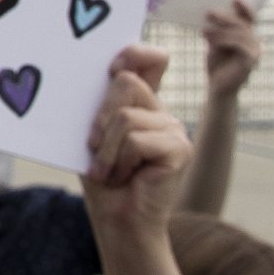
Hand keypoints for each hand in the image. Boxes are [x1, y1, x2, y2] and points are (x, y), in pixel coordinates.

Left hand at [80, 46, 188, 241]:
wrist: (117, 221)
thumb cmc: (102, 179)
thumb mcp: (94, 135)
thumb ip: (102, 105)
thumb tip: (108, 72)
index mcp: (142, 104)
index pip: (150, 60)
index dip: (134, 53)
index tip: (113, 65)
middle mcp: (162, 112)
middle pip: (126, 83)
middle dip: (100, 118)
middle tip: (96, 149)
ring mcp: (175, 129)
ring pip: (125, 116)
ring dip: (105, 149)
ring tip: (109, 171)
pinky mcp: (180, 148)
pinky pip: (135, 139)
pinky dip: (118, 160)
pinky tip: (124, 178)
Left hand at [201, 0, 258, 99]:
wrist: (217, 87)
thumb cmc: (216, 64)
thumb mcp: (215, 43)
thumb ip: (217, 30)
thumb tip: (210, 12)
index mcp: (247, 36)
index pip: (250, 17)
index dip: (244, 7)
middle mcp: (254, 42)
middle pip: (243, 23)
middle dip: (226, 17)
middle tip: (209, 13)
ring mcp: (255, 52)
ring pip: (241, 32)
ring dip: (222, 30)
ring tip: (205, 31)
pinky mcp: (250, 61)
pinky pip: (240, 45)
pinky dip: (225, 40)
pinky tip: (211, 42)